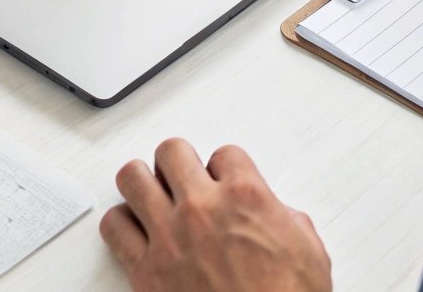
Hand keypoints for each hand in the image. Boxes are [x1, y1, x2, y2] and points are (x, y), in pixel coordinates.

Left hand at [100, 139, 331, 291]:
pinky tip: (135, 230)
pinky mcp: (145, 270)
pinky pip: (113, 227)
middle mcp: (202, 209)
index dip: (225, 168)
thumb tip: (277, 215)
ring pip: (132, 178)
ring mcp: (169, 237)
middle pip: (171, 151)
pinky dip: (121, 224)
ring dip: (143, 184)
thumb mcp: (309, 253)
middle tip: (185, 180)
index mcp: (245, 198)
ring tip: (153, 196)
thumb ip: (287, 220)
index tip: (224, 180)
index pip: (224, 154)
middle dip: (179, 163)